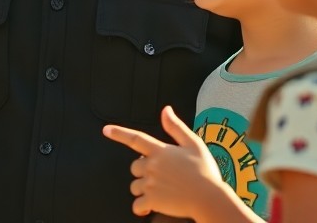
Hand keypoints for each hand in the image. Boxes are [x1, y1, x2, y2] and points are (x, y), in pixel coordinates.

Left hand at [103, 106, 252, 221]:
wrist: (209, 198)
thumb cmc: (205, 171)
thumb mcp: (193, 143)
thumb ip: (176, 127)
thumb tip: (166, 110)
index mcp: (160, 151)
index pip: (135, 138)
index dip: (119, 133)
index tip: (106, 130)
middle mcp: (152, 166)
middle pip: (135, 166)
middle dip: (143, 170)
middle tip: (161, 176)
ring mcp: (150, 184)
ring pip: (135, 186)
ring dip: (143, 188)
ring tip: (161, 191)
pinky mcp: (152, 201)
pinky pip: (137, 205)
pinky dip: (141, 207)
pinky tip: (149, 207)